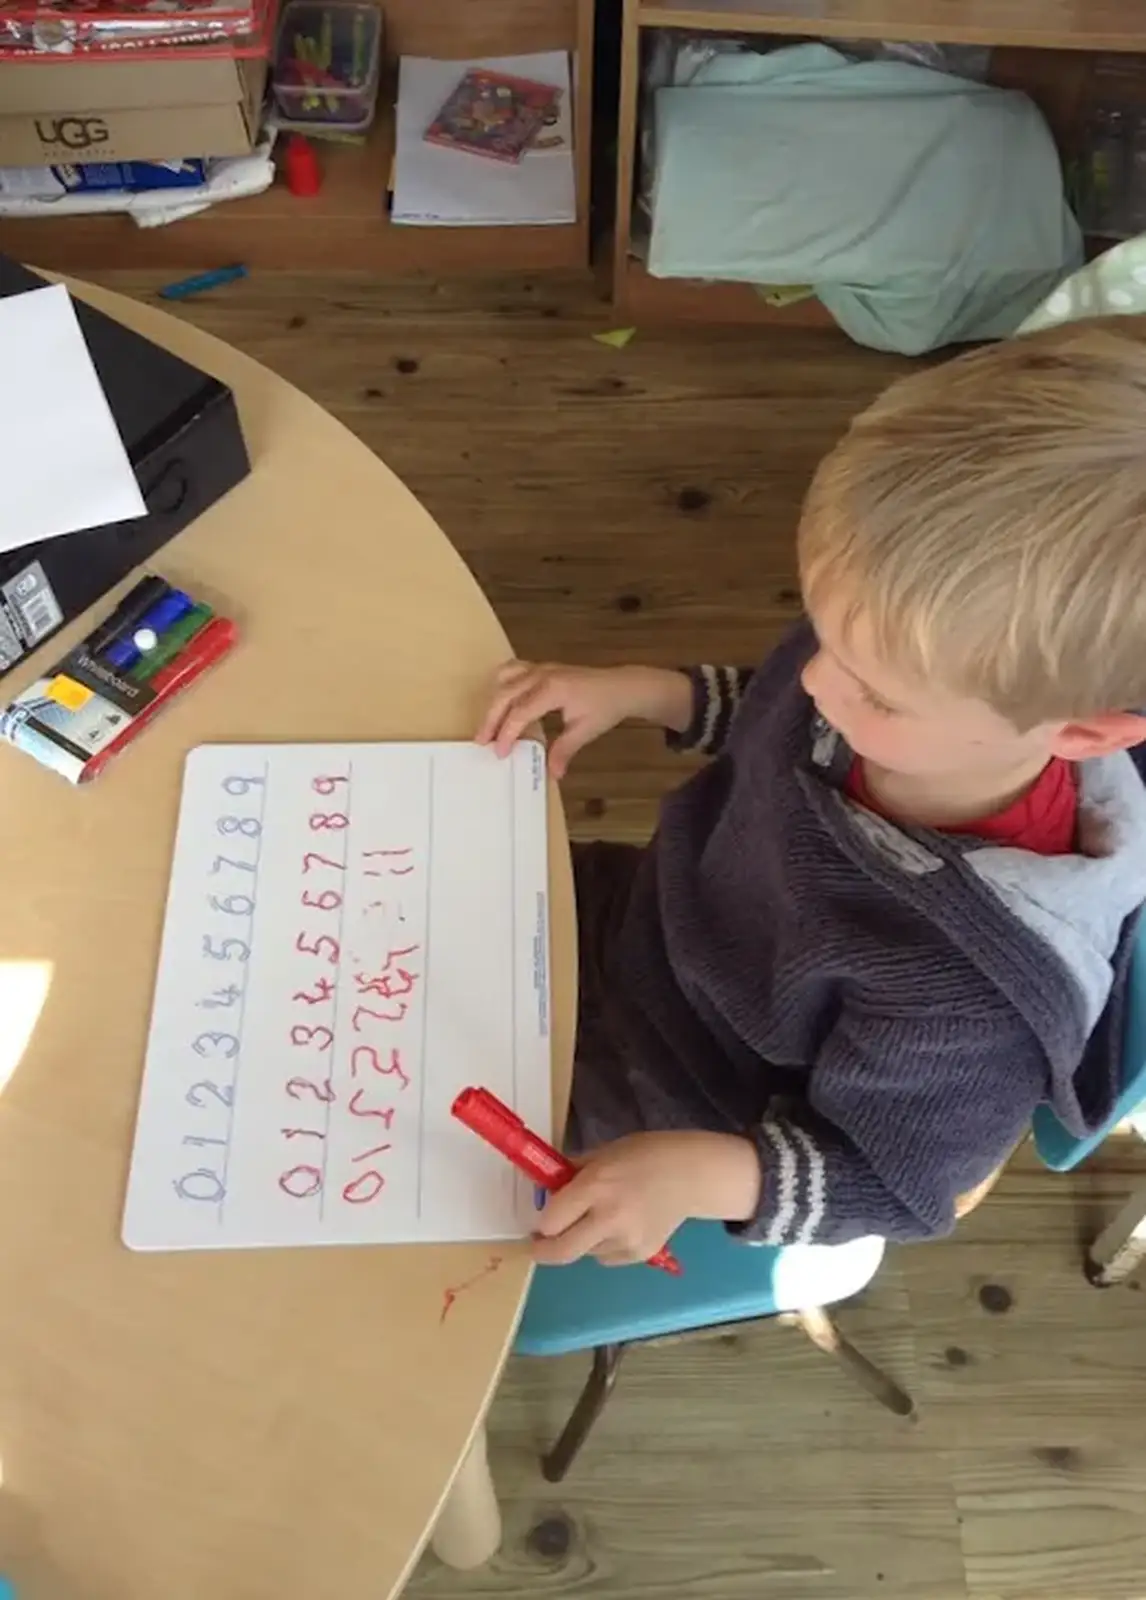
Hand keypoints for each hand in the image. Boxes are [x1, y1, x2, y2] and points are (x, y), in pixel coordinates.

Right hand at [476, 661, 691, 777]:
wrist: (621, 686)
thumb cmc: (605, 707)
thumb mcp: (585, 731)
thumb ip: (564, 750)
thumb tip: (552, 773)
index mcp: (552, 690)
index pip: (519, 713)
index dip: (506, 734)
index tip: (499, 753)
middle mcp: (541, 675)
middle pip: (504, 695)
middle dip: (491, 719)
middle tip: (482, 742)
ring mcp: (540, 668)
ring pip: (504, 678)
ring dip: (493, 701)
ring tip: (488, 724)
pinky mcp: (541, 668)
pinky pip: (512, 670)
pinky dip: (502, 685)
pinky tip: (501, 702)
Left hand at [532, 1130, 760, 1266]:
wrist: (691, 1175)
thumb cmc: (644, 1155)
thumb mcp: (603, 1154)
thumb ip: (572, 1174)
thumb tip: (545, 1190)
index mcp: (597, 1186)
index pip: (551, 1220)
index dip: (540, 1223)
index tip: (537, 1222)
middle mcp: (609, 1218)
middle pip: (561, 1251)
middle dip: (542, 1251)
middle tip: (537, 1246)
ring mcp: (627, 1240)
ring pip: (584, 1253)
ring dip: (580, 1241)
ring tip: (597, 1219)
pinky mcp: (641, 1255)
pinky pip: (606, 1257)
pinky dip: (602, 1246)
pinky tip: (618, 1226)